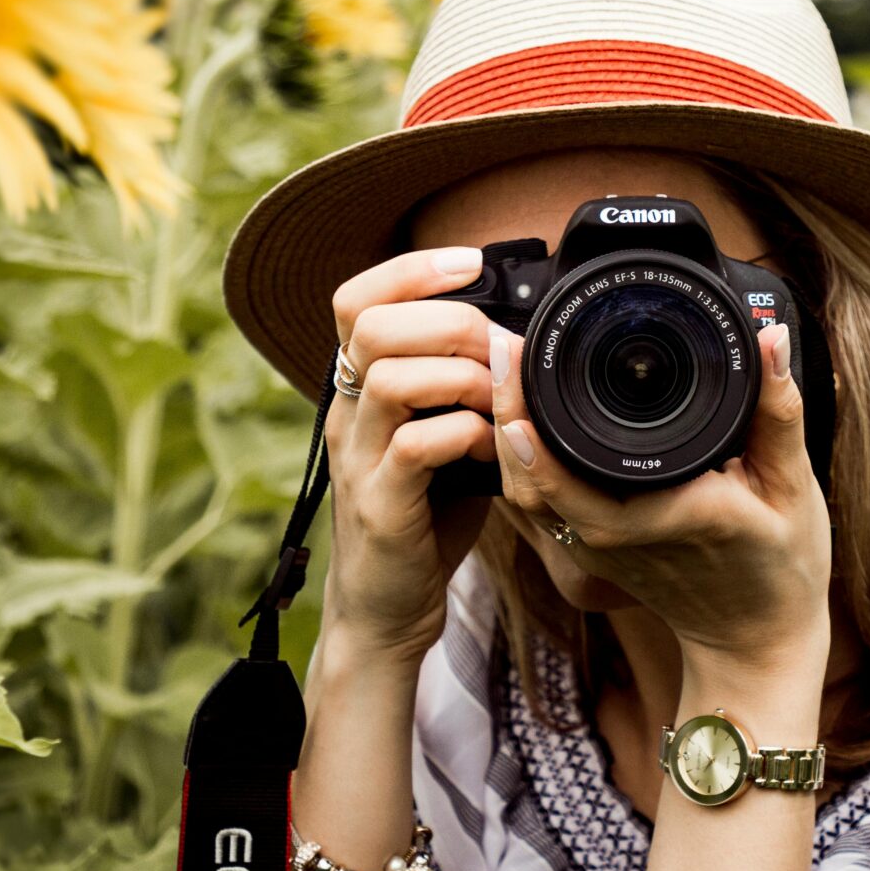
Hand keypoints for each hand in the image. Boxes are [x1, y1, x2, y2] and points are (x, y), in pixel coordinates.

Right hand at [321, 246, 501, 664]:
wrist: (387, 609)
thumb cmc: (425, 517)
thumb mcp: (444, 437)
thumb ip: (466, 391)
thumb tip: (523, 343)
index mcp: (359, 390)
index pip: (355, 299)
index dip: (410, 269)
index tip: (471, 261)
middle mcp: (346, 416)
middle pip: (371, 325)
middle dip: (449, 321)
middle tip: (499, 348)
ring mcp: (357, 460)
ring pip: (390, 378)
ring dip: (461, 377)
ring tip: (498, 401)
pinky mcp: (379, 506)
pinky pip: (414, 447)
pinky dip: (465, 435)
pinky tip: (492, 450)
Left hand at [489, 322, 831, 675]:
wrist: (755, 640)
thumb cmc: (782, 567)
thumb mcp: (794, 486)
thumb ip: (778, 409)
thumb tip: (769, 337)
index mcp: (666, 517)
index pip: (573, 478)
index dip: (532, 425)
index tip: (519, 360)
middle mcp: (618, 539)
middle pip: (530, 479)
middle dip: (505, 409)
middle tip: (501, 344)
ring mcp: (597, 551)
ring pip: (524, 494)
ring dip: (504, 432)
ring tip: (504, 367)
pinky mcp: (591, 553)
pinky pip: (539, 505)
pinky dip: (521, 460)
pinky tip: (521, 414)